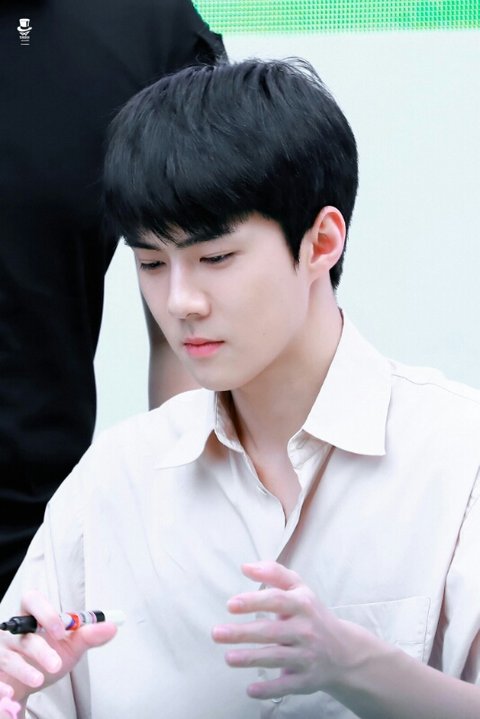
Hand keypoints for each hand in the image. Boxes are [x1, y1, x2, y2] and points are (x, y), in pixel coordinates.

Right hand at [0, 591, 116, 703]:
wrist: (27, 684)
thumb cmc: (46, 658)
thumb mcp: (70, 647)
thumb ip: (88, 636)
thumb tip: (112, 627)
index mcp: (32, 617)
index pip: (32, 600)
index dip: (46, 612)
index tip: (63, 630)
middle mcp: (13, 632)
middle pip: (21, 632)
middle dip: (38, 647)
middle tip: (56, 662)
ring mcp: (1, 652)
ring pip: (8, 657)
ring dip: (25, 670)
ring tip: (40, 680)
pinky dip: (1, 686)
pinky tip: (9, 693)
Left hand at [212, 561, 352, 699]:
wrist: (344, 651)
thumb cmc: (311, 614)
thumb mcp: (298, 589)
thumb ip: (274, 573)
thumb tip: (246, 567)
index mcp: (302, 604)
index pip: (276, 600)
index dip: (253, 602)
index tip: (230, 605)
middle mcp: (305, 630)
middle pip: (271, 631)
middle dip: (242, 633)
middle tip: (217, 633)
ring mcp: (307, 656)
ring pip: (276, 657)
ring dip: (250, 659)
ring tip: (228, 658)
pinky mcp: (306, 679)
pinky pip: (286, 685)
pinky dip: (269, 689)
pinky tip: (251, 690)